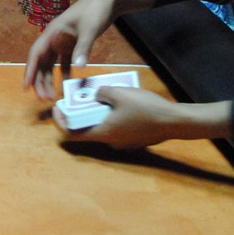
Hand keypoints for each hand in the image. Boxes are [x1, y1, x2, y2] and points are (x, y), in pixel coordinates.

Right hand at [23, 0, 120, 100]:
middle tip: (44, 98)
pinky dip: (64, 72)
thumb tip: (77, 69)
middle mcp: (54, 38)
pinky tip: (67, 83)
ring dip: (50, 79)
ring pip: (51, 64)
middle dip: (40, 80)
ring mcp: (63, 41)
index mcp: (52, 32)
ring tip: (52, 95)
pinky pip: (64, 61)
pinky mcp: (73, 43)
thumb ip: (83, 48)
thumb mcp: (90, 29)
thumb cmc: (96, 9)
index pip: (35, 54)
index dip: (29, 71)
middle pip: (42, 62)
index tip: (26, 86)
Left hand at [50, 86, 178, 148]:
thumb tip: (97, 95)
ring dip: (98, 112)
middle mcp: (110, 141)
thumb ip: (102, 92)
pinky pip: (117, 127)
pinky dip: (112, 115)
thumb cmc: (146, 108)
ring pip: (103, 126)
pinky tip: (120, 101)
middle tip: (81, 96)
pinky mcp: (134, 139)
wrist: (175, 121)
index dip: (60, 121)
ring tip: (102, 95)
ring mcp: (123, 142)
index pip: (71, 134)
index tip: (58, 107)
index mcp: (102, 133)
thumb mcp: (119, 92)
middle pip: (87, 129)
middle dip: (81, 112)